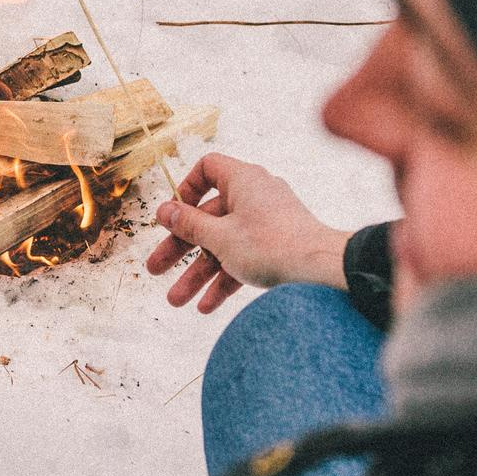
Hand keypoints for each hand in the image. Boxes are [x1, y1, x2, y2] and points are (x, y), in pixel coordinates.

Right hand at [145, 154, 350, 314]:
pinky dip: (225, 279)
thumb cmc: (273, 245)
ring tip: (177, 300)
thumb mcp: (220, 236)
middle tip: (156, 269)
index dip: (186, 190)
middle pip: (208, 218)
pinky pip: (243, 259)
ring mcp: (267, 223)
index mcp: (244, 180)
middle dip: (181, 248)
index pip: (208, 169)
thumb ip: (189, 224)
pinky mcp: (276, 247)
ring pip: (223, 244)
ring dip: (198, 273)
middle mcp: (256, 197)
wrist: (320, 272)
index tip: (173, 215)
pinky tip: (207, 306)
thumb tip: (165, 211)